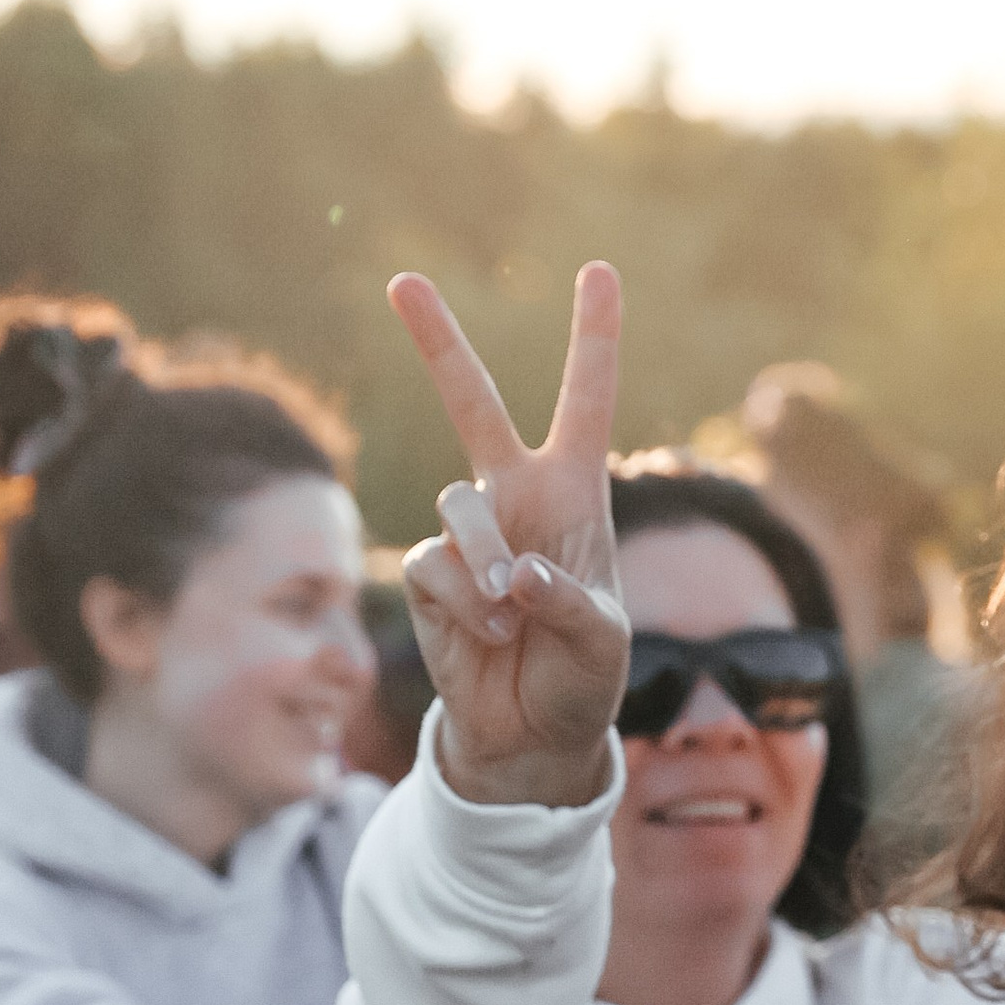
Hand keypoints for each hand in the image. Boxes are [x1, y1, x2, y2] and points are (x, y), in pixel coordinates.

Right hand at [392, 262, 628, 808]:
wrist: (531, 735)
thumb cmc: (583, 678)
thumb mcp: (602, 642)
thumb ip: (565, 601)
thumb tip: (512, 572)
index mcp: (575, 491)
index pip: (588, 400)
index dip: (593, 335)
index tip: (598, 269)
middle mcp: (516, 496)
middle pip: (471, 402)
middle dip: (437, 341)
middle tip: (401, 279)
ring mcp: (468, 534)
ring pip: (459, 504)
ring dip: (485, 563)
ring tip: (507, 615)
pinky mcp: (429, 576)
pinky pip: (434, 566)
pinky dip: (462, 606)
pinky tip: (484, 638)